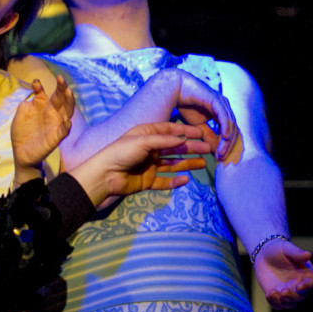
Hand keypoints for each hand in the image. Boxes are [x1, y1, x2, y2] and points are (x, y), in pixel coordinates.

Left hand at [12, 77, 73, 169]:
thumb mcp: (22, 113)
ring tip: (69, 92)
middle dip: (62, 88)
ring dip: (69, 101)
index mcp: (42, 105)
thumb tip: (36, 88)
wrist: (21, 153)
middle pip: (60, 98)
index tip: (35, 83)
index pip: (44, 92)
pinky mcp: (56, 137)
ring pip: (67, 111)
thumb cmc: (22, 132)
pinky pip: (65, 130)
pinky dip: (67, 125)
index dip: (40, 86)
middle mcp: (51, 112)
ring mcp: (55, 124)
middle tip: (61, 78)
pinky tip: (67, 120)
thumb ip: (27, 101)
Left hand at [71, 122, 212, 207]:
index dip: (186, 131)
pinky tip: (186, 179)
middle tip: (208, 149)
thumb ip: (164, 141)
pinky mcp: (147, 181)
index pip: (170, 130)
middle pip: (174, 148)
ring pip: (172, 164)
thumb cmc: (120, 153)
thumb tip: (184, 139)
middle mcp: (149, 149)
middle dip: (191, 148)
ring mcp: (149, 165)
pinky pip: (165, 181)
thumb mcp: (143, 141)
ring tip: (203, 163)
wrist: (104, 176)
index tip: (202, 132)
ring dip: (187, 163)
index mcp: (146, 134)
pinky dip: (176, 181)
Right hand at [156, 68, 237, 158]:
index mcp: (222, 113)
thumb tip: (214, 150)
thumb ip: (208, 136)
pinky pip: (225, 117)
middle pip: (233, 130)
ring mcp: (223, 103)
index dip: (227, 145)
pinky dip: (226, 128)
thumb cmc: (187, 105)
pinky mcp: (217, 101)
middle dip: (228, 145)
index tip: (220, 158)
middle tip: (222, 158)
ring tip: (221, 152)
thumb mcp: (198, 126)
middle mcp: (225, 108)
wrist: (177, 89)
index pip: (230, 132)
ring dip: (227, 140)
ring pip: (231, 125)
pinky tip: (224, 138)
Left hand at [253, 239, 312, 309]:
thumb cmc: (279, 249)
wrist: (264, 254)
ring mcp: (288, 292)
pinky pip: (278, 304)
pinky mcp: (277, 295)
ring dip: (283, 302)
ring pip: (290, 304)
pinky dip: (274, 302)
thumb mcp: (287, 249)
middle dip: (292, 297)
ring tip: (273, 293)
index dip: (307, 286)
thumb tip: (308, 255)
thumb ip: (297, 253)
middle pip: (300, 297)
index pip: (311, 283)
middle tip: (283, 292)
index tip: (299, 286)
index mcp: (306, 274)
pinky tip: (268, 294)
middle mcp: (299, 286)